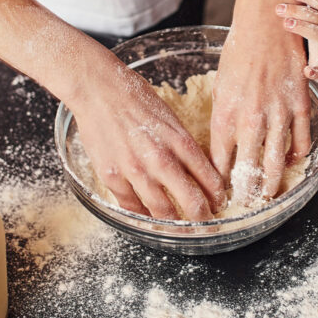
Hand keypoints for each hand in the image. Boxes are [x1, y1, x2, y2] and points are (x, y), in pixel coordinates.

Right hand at [70, 58, 225, 220]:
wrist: (98, 89)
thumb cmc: (134, 96)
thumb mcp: (169, 117)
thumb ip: (182, 144)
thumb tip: (195, 168)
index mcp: (180, 141)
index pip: (210, 179)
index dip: (218, 198)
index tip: (219, 205)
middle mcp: (161, 159)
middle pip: (192, 202)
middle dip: (203, 219)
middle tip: (206, 225)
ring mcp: (136, 171)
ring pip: (163, 211)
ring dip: (174, 224)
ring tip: (179, 228)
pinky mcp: (113, 177)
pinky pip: (132, 207)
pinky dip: (143, 217)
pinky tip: (150, 219)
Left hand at [211, 11, 310, 199]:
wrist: (267, 23)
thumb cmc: (239, 51)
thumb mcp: (221, 85)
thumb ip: (224, 116)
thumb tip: (225, 141)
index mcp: (225, 114)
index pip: (219, 161)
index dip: (219, 180)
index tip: (219, 192)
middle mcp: (250, 119)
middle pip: (247, 169)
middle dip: (245, 192)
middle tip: (245, 204)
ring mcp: (278, 114)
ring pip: (275, 162)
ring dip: (271, 183)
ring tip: (268, 196)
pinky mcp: (300, 106)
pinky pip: (300, 141)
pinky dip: (295, 156)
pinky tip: (289, 160)